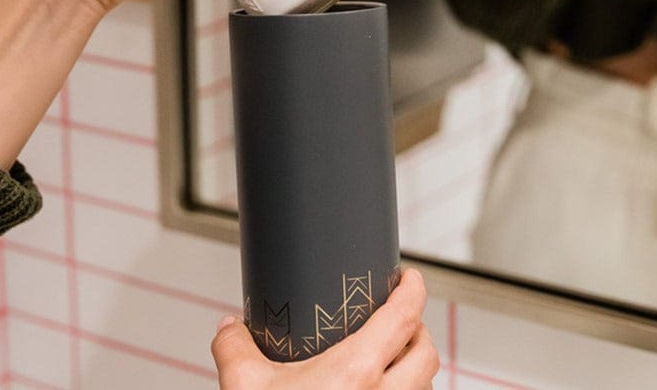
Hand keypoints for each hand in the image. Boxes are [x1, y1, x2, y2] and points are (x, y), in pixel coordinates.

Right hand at [210, 269, 438, 388]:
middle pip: (426, 353)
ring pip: (424, 388)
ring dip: (413, 367)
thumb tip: (229, 327)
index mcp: (357, 374)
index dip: (413, 290)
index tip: (410, 278)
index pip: (404, 318)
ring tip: (390, 358)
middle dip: (418, 329)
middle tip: (399, 317)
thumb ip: (235, 349)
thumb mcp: (246, 389)